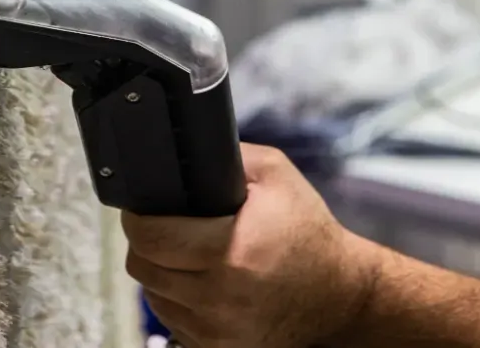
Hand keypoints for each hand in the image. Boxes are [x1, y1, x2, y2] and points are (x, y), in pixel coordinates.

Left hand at [122, 143, 378, 346]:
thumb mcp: (275, 174)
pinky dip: (176, 299)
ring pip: (152, 294)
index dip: (139, 218)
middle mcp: (220, 297)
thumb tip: (183, 151)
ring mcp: (215, 329)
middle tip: (166, 227)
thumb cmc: (306, 232)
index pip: (150, 237)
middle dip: (147, 242)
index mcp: (232, 249)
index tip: (144, 208)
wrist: (340, 296)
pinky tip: (199, 281)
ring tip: (188, 254)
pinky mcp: (215, 347)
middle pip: (142, 266)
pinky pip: (171, 319)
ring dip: (161, 272)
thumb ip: (227, 156)